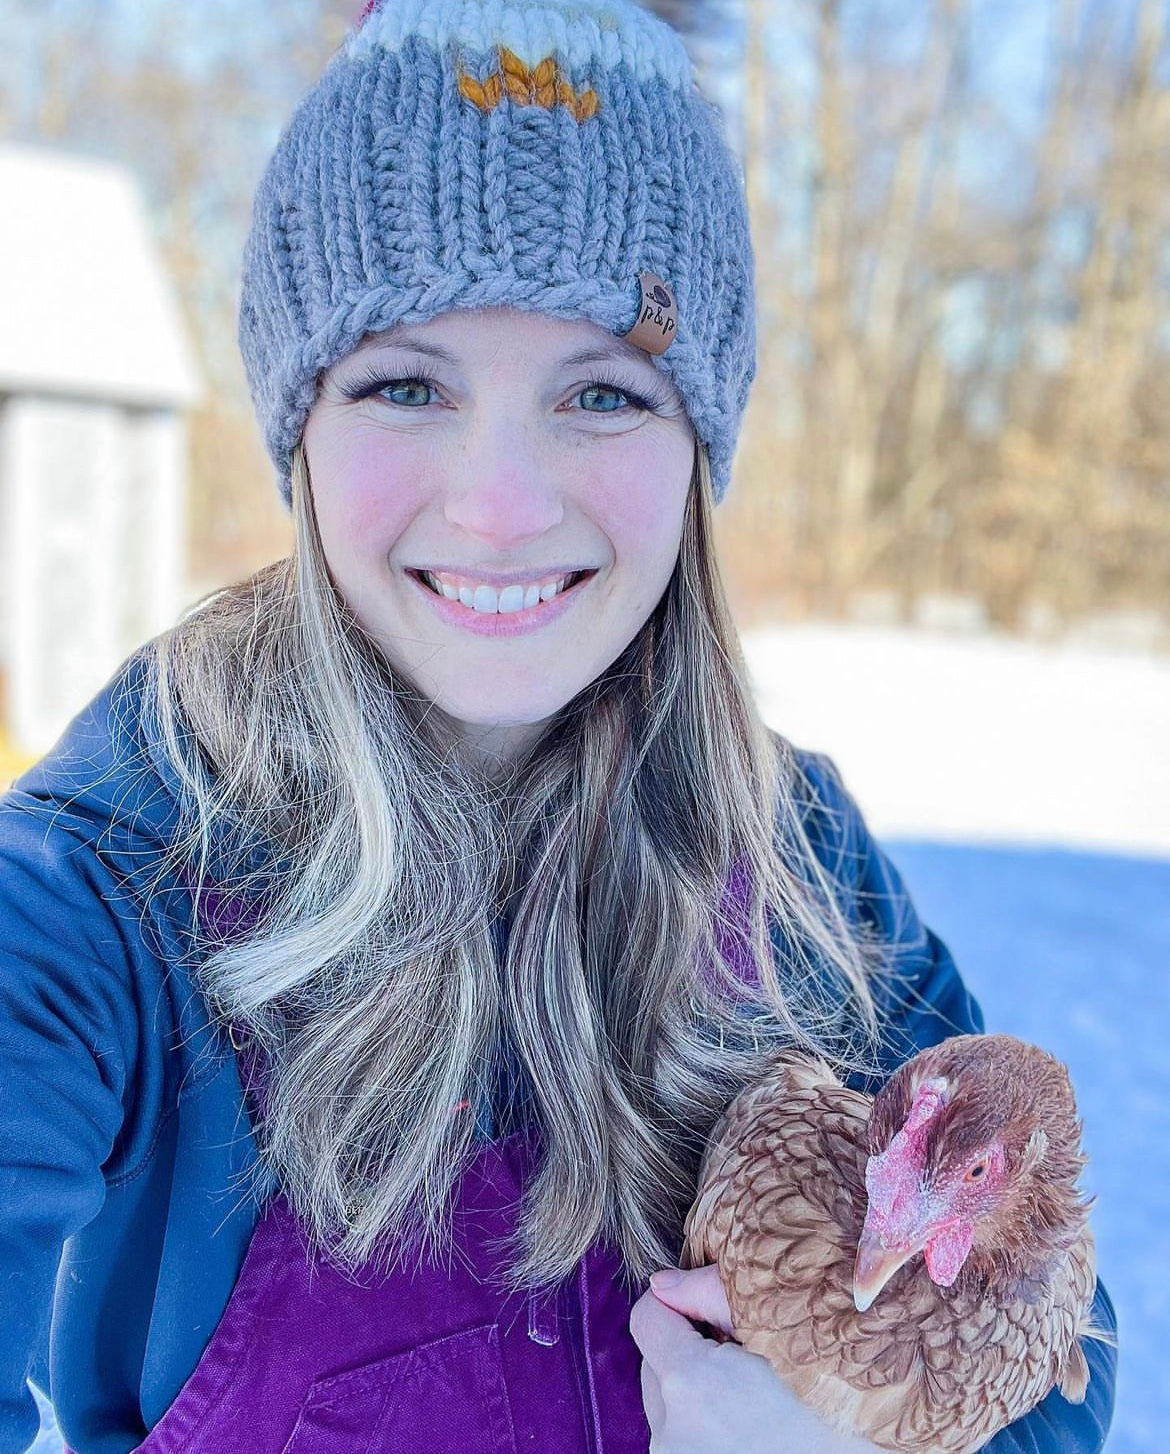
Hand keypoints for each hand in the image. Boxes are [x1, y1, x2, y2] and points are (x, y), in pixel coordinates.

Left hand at [629, 1264, 885, 1453]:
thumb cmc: (840, 1413)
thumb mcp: (788, 1340)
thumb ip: (716, 1298)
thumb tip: (664, 1280)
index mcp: (691, 1383)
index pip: (646, 1318)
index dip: (675, 1303)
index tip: (710, 1310)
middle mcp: (672, 1432)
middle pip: (655, 1364)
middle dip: (690, 1351)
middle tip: (744, 1355)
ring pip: (669, 1407)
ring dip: (699, 1393)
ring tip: (757, 1398)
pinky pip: (683, 1441)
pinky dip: (708, 1428)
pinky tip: (755, 1430)